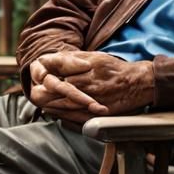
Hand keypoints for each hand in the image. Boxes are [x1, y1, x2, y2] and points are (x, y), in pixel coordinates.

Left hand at [28, 51, 155, 120]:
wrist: (138, 83)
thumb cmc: (115, 69)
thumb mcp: (94, 56)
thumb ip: (72, 59)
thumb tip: (52, 60)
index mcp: (85, 66)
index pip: (57, 70)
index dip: (45, 74)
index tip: (39, 77)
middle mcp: (88, 82)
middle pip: (57, 89)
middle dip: (44, 91)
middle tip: (36, 93)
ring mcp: (93, 99)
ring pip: (64, 104)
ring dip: (51, 104)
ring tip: (43, 104)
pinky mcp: (98, 113)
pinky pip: (76, 116)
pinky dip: (63, 115)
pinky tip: (56, 113)